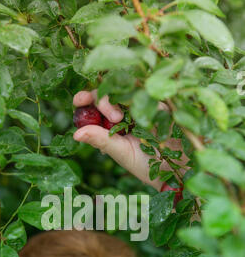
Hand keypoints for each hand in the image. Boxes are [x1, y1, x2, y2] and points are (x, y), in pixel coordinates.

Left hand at [73, 89, 189, 190]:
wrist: (180, 170)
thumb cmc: (149, 166)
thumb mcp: (121, 154)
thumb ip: (101, 141)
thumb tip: (75, 134)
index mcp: (113, 122)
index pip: (95, 102)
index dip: (85, 97)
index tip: (80, 100)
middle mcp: (127, 109)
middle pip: (109, 90)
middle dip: (104, 99)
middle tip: (114, 117)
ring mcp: (145, 103)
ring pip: (126, 86)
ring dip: (120, 96)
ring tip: (120, 116)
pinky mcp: (163, 101)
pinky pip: (148, 88)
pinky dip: (139, 91)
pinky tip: (137, 102)